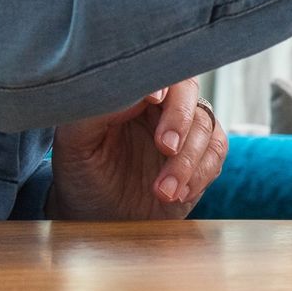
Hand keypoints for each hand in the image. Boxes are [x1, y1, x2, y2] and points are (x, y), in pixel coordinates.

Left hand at [48, 80, 226, 219]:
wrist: (96, 217)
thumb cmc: (81, 174)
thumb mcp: (75, 141)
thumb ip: (99, 108)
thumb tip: (135, 90)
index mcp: (133, 93)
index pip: (156, 72)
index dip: (161, 82)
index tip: (153, 99)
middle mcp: (161, 107)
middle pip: (188, 93)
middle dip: (180, 119)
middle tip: (166, 148)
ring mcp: (184, 132)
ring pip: (205, 126)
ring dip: (188, 160)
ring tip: (162, 191)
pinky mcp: (199, 158)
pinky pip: (216, 155)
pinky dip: (200, 174)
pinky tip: (176, 194)